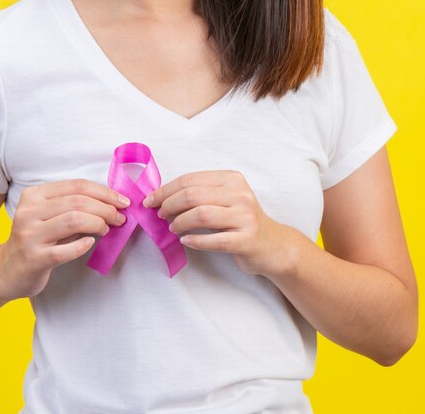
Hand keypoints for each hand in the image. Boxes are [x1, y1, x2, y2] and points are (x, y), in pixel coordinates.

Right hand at [0, 179, 129, 300]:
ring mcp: (30, 235)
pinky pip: (66, 250)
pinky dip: (83, 245)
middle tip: (119, 218)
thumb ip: (74, 205)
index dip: (105, 192)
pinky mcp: (34, 258)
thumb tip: (113, 203)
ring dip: (98, 223)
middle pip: (78, 202)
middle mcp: (29, 212)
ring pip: (73, 220)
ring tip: (107, 229)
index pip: (77, 186)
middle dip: (106, 209)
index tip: (123, 202)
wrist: (9, 269)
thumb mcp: (50, 215)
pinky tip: (90, 243)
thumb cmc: (38, 239)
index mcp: (34, 196)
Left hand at [143, 170, 295, 277]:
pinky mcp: (247, 240)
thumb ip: (201, 194)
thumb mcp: (226, 199)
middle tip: (160, 215)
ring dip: (179, 223)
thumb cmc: (242, 222)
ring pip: (201, 215)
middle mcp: (241, 195)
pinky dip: (195, 241)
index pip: (191, 180)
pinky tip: (186, 241)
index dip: (166, 190)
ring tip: (173, 228)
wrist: (272, 245)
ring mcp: (246, 217)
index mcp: (232, 179)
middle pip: (193, 195)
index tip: (151, 200)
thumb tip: (161, 196)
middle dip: (169, 205)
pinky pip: (214, 240)